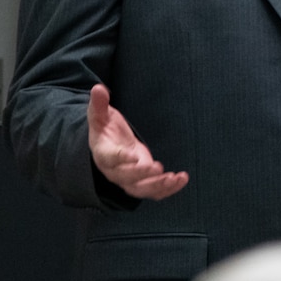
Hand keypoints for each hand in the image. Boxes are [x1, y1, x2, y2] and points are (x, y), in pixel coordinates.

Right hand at [87, 84, 187, 199]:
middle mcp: (115, 171)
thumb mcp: (101, 115)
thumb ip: (99, 104)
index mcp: (103, 153)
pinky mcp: (143, 182)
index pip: (109, 158)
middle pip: (126, 178)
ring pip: (141, 190)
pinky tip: (182, 179)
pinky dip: (168, 189)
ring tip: (175, 178)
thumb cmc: (105, 129)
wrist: (109, 145)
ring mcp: (129, 179)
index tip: (131, 155)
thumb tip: (98, 88)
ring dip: (159, 186)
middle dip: (142, 175)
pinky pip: (154, 192)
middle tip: (157, 167)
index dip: (120, 158)